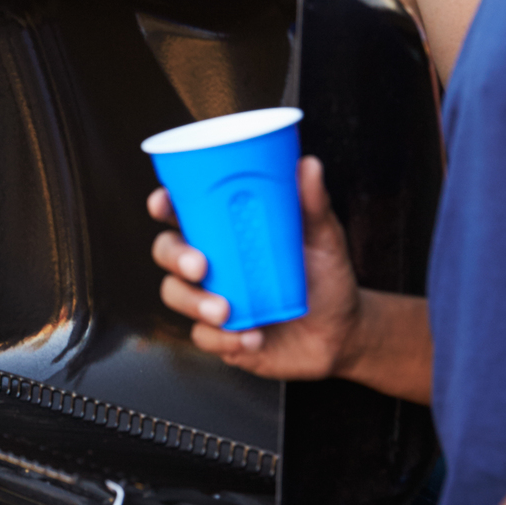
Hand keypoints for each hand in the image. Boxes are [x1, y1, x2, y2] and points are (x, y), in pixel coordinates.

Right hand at [149, 157, 363, 380]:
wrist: (342, 333)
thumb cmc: (327, 278)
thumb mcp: (324, 239)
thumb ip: (313, 205)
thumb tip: (308, 165)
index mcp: (225, 233)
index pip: (183, 213)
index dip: (163, 205)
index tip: (162, 202)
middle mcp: (212, 264)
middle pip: (167, 251)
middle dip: (175, 257)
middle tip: (199, 266)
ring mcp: (211, 298)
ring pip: (175, 294)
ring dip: (194, 303)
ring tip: (227, 313)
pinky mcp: (219, 335)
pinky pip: (202, 337)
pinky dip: (224, 339)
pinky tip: (251, 338)